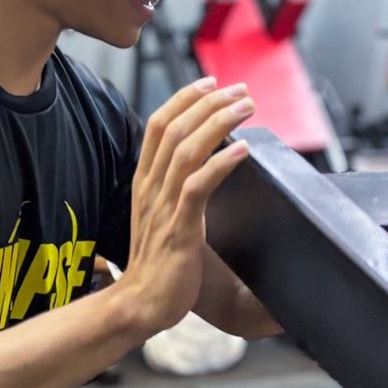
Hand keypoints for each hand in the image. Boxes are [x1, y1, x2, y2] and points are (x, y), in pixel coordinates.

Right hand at [119, 77, 254, 335]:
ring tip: (246, 108)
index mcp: (145, 182)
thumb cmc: (158, 265)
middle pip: (174, 128)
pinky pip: (198, 187)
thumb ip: (176, 191)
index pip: (159, 124)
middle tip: (240, 90)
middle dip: (209, 102)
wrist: (141, 305)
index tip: (211, 83)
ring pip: (186, 150)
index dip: (185, 98)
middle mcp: (151, 188)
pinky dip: (221, 164)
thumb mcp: (163, 217)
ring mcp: (163, 208)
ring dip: (218, 123)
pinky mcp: (179, 230)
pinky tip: (242, 149)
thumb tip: (204, 167)